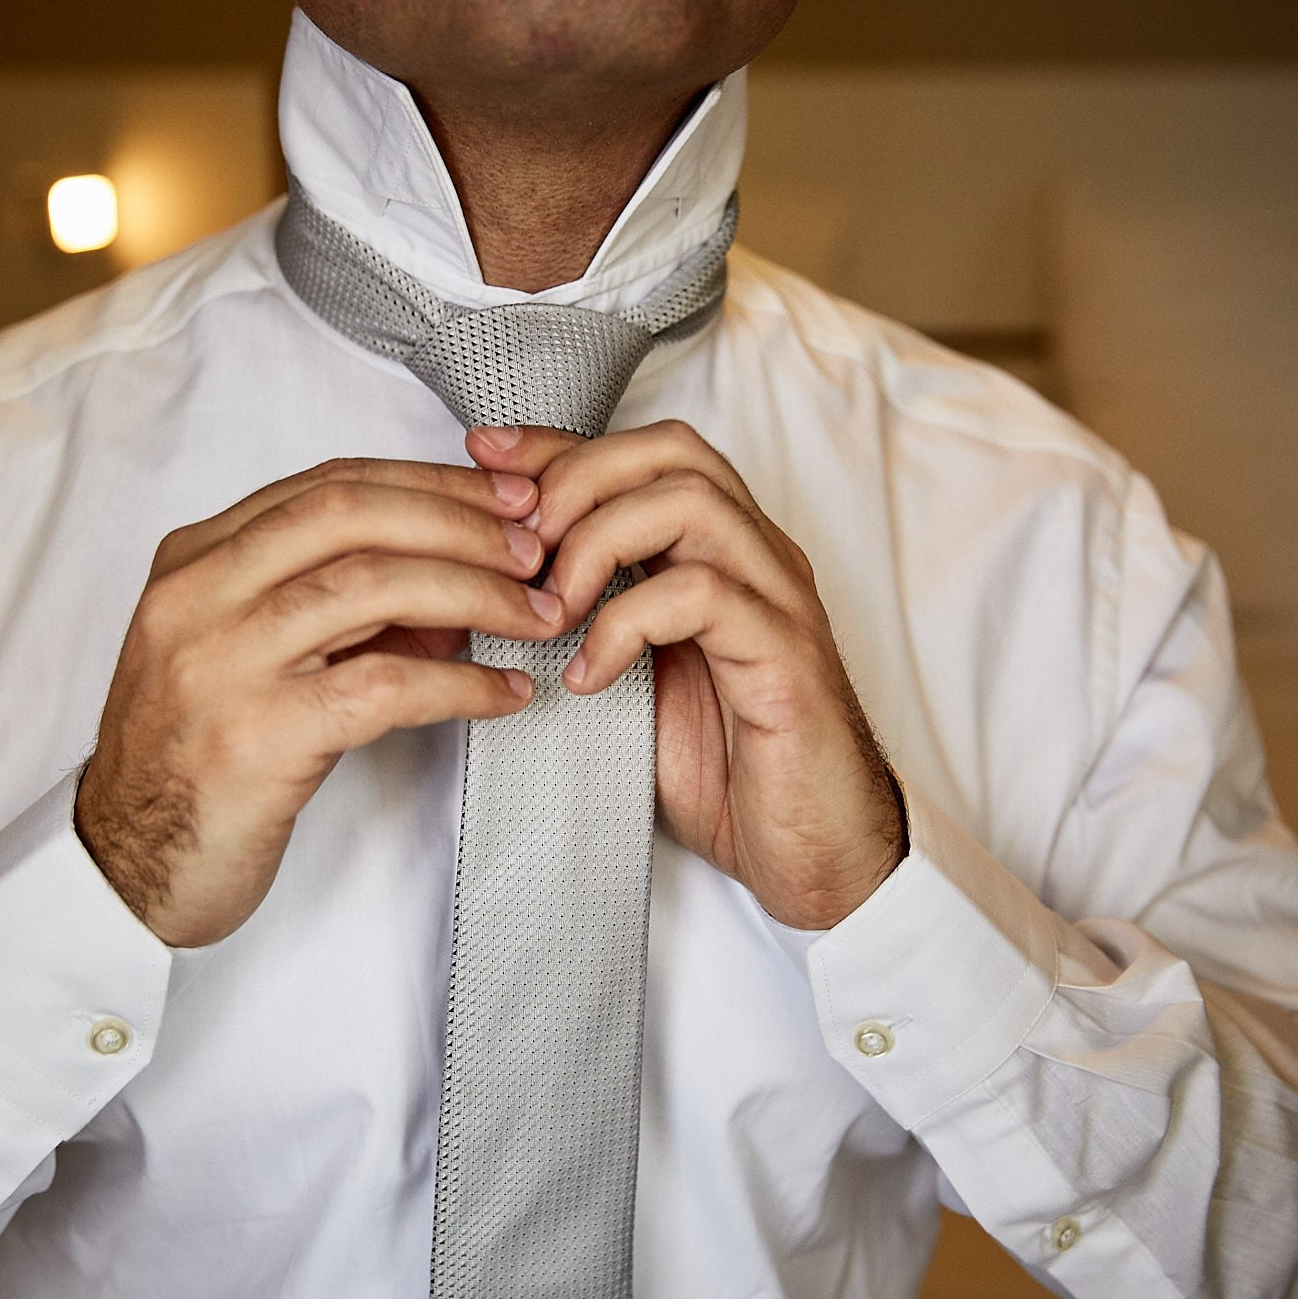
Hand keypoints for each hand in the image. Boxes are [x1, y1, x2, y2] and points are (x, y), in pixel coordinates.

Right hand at [77, 457, 565, 946]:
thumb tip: (457, 593)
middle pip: (352, 515)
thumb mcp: (253, 661)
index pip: (328, 486)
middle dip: (462, 521)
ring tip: (537, 614)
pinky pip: (384, 687)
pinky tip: (504, 693)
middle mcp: (198, 596)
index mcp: (194, 561)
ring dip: (476, 593)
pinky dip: (461, 685)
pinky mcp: (257, 737)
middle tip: (537, 546)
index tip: (506, 497)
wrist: (126, 868)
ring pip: (373, 586)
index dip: (430, 482)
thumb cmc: (198, 762)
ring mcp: (221, 663)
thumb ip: (340, 617)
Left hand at [465, 420, 906, 929]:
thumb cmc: (729, 768)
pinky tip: (587, 674)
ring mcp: (780, 600)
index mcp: (724, 552)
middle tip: (518, 547)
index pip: (644, 454)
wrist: (813, 852)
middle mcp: (759, 557)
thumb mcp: (637, 677)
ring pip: (690, 504)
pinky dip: (626, 624)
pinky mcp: (786, 656)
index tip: (484, 457)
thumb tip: (501, 584)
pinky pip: (702, 596)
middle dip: (575, 480)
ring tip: (551, 610)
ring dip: (597, 543)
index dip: (560, 446)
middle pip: (669, 454)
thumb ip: (592, 617)